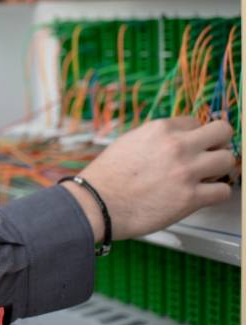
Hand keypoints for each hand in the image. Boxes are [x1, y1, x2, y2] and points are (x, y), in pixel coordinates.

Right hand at [62, 117, 236, 241]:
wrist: (96, 203)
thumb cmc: (107, 176)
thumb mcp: (128, 142)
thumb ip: (155, 138)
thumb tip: (173, 140)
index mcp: (160, 129)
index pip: (195, 122)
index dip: (194, 135)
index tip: (191, 146)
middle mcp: (177, 146)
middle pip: (222, 132)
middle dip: (218, 143)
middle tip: (211, 154)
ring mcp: (186, 171)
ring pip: (228, 160)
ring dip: (219, 169)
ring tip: (206, 177)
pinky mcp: (191, 198)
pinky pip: (223, 191)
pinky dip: (216, 193)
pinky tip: (203, 195)